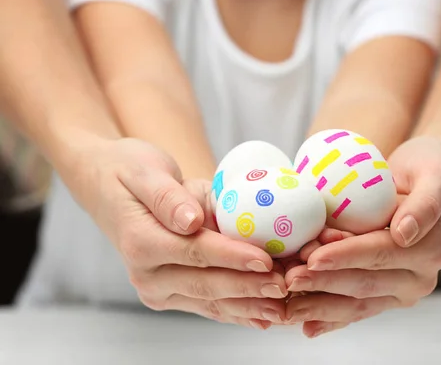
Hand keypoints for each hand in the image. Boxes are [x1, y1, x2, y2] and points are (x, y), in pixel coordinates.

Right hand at [68, 137, 287, 328]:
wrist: (107, 187)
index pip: (195, 252)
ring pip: (210, 302)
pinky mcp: (171, 292)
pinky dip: (236, 311)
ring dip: (248, 306)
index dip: (232, 257)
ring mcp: (158, 288)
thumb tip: (189, 221)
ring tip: (282, 309)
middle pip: (206, 284)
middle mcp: (146, 275)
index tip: (265, 260)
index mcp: (140, 243)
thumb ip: (167, 197)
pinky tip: (262, 317)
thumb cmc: (128, 172)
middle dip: (248, 288)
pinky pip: (207, 304)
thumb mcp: (144, 172)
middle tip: (284, 287)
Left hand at [283, 136, 440, 336]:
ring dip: (320, 304)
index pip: (379, 254)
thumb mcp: (436, 174)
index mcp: (429, 250)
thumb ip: (426, 203)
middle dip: (323, 284)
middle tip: (288, 280)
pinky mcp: (385, 295)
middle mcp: (418, 278)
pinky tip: (306, 326)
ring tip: (288, 304)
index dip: (345, 257)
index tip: (313, 258)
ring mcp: (400, 291)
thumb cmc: (429, 169)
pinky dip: (331, 319)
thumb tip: (405, 233)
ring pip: (356, 303)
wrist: (428, 180)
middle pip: (363, 284)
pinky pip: (356, 309)